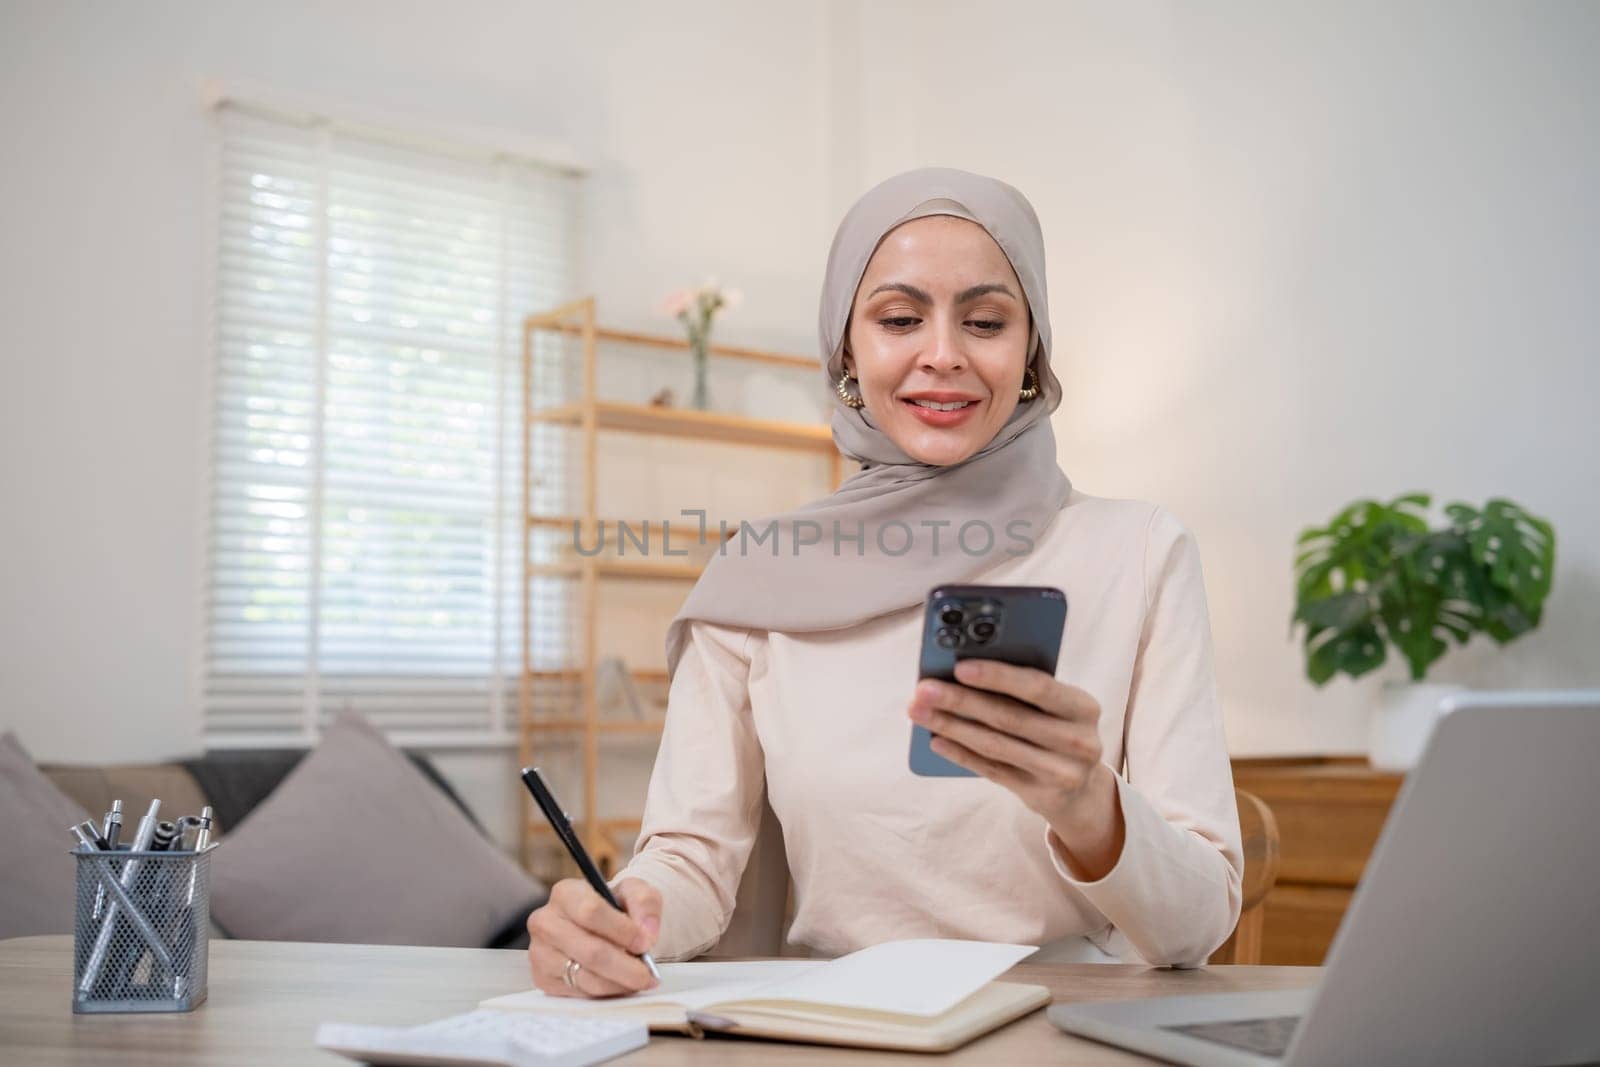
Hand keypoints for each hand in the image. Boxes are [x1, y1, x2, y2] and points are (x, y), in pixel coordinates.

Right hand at [525, 877, 660, 997]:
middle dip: (625, 967)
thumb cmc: (616, 908)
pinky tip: (620, 984)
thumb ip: (645, 902)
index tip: (645, 943)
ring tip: (639, 979)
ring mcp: (540, 952)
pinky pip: (579, 993)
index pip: (590, 912)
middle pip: (590, 951)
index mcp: (566, 893)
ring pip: (585, 977)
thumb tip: (647, 933)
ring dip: (618, 983)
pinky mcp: (543, 979)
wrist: (600, 927)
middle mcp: (545, 922)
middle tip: (648, 974)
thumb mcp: (635, 892)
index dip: (621, 930)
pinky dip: (605, 992)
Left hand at [907, 658, 1124, 877]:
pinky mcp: (1040, 795)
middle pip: (1009, 717)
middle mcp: (1078, 741)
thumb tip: (962, 672)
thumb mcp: (1057, 706)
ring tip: (919, 712)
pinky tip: (936, 740)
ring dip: (951, 727)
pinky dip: (961, 754)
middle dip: (961, 701)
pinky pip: (992, 770)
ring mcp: (1061, 772)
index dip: (997, 677)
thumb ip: (1024, 689)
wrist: (1082, 787)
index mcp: (1083, 707)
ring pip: (996, 745)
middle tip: (924, 690)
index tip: (959, 668)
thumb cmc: (1058, 727)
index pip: (1038, 687)